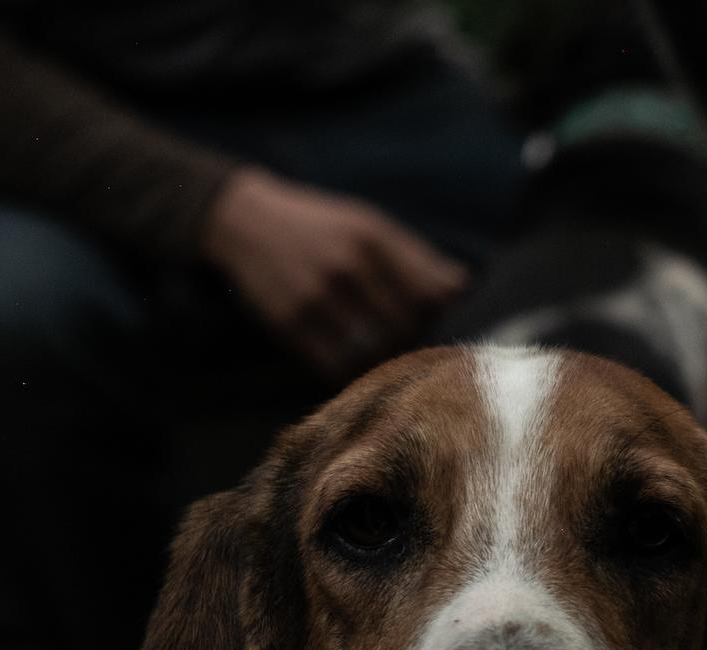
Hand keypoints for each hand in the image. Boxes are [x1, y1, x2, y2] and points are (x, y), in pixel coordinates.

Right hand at [202, 167, 467, 378]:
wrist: (244, 222)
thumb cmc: (318, 226)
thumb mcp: (367, 224)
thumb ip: (414, 256)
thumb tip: (462, 287)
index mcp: (373, 238)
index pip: (430, 292)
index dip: (439, 314)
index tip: (433, 317)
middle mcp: (347, 266)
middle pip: (406, 325)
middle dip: (413, 338)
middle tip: (407, 340)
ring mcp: (317, 297)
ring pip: (373, 350)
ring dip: (384, 359)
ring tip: (383, 352)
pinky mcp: (290, 323)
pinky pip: (334, 365)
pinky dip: (351, 371)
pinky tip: (354, 363)